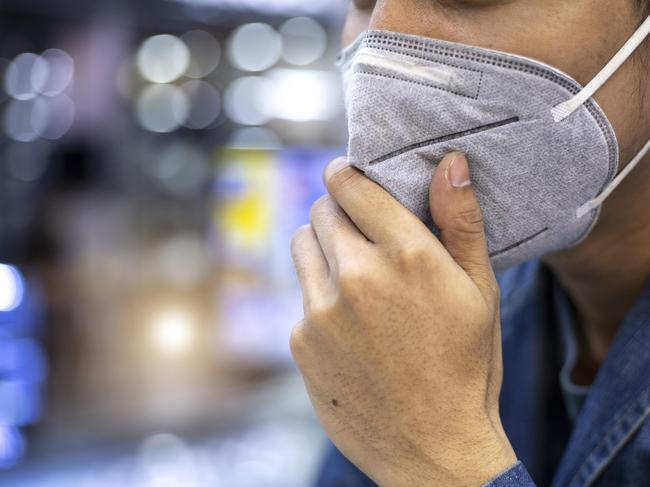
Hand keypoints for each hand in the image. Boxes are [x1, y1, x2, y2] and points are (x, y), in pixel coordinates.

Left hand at [290, 152, 516, 485]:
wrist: (433, 448)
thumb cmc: (466, 367)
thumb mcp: (480, 291)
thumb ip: (461, 221)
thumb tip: (450, 162)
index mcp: (405, 255)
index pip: (350, 185)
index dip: (345, 173)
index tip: (346, 174)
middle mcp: (356, 276)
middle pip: (320, 210)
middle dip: (337, 210)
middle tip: (358, 228)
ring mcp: (321, 310)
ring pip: (302, 246)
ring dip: (322, 246)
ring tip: (352, 271)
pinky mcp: (301, 341)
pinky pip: (300, 295)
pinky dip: (318, 295)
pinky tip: (348, 323)